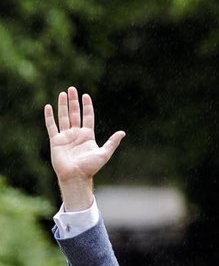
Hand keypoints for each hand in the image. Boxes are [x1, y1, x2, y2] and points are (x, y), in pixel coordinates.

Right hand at [44, 87, 124, 208]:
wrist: (76, 177)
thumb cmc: (90, 167)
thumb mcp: (104, 154)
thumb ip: (112, 142)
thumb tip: (122, 132)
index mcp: (87, 136)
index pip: (87, 117)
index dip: (87, 106)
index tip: (86, 95)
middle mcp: (76, 134)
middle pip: (75, 114)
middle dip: (74, 102)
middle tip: (72, 89)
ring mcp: (66, 137)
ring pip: (63, 117)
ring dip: (63, 105)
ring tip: (63, 93)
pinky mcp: (56, 140)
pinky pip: (51, 126)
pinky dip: (50, 117)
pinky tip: (49, 107)